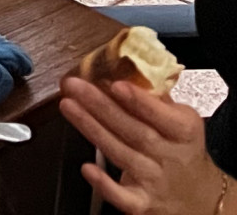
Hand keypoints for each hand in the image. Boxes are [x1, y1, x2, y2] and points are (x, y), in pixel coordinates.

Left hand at [60, 76, 231, 212]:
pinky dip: (104, 184)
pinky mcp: (142, 201)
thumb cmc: (183, 149)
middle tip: (75, 86)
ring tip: (68, 106)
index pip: (164, 117)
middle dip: (102, 107)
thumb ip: (154, 97)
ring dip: (92, 129)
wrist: (200, 196)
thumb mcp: (180, 120)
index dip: (140, 101)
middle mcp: (169, 157)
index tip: (117, 84)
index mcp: (184, 132)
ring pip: (121, 154)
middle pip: (135, 131)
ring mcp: (155, 180)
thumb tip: (123, 67)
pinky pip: (123, 196)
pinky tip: (86, 168)